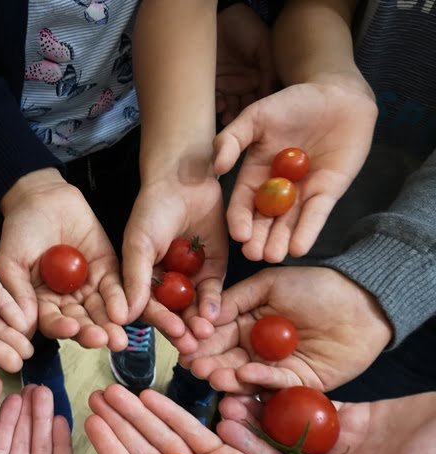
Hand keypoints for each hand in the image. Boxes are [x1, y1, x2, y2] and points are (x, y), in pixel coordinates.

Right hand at [0, 169, 127, 350]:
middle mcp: (65, 301)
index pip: (51, 322)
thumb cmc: (19, 230)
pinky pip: (115, 288)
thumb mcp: (11, 261)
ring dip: (109, 325)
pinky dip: (121, 300)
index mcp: (40, 304)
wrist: (43, 199)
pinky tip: (125, 312)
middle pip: (80, 323)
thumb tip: (23, 326)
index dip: (60, 328)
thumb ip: (17, 291)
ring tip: (118, 338)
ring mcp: (87, 286)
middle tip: (103, 340)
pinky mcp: (106, 270)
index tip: (70, 330)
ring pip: (100, 311)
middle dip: (91, 333)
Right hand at [122, 176, 226, 351]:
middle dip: (180, 330)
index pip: (147, 307)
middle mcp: (163, 283)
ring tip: (204, 334)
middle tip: (190, 345)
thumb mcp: (139, 243)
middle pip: (172, 313)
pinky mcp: (212, 269)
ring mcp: (189, 278)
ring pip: (192, 307)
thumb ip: (134, 278)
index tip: (169, 333)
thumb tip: (123, 317)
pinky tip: (214, 314)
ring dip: (197, 322)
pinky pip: (212, 291)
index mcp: (140, 279)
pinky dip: (213, 304)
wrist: (186, 179)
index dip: (158, 321)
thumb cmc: (153, 209)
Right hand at [181, 267, 391, 393]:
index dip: (199, 341)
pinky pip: (277, 383)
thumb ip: (236, 298)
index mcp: (245, 325)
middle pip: (226, 360)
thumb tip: (204, 315)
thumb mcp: (269, 284)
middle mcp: (256, 350)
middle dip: (209, 364)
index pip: (216, 336)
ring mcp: (276, 369)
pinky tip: (245, 372)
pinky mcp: (300, 383)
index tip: (185, 346)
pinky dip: (260, 379)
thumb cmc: (315, 285)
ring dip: (228, 377)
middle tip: (195, 367)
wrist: (362, 300)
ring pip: (246, 377)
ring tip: (214, 375)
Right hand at [214, 74, 377, 261]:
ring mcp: (302, 193)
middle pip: (265, 220)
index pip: (243, 203)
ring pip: (289, 223)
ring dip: (280, 241)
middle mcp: (276, 190)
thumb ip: (232, 139)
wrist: (338, 95)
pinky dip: (308, 230)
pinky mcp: (328, 192)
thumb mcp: (256, 117)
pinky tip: (299, 247)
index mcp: (255, 175)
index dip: (240, 220)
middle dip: (259, 239)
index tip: (239, 234)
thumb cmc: (294, 102)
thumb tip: (217, 166)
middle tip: (254, 255)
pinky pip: (316, 214)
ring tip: (273, 256)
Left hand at [215, 2, 273, 124]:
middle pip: (244, 107)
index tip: (259, 120)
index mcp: (259, 78)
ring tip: (228, 118)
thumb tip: (269, 94)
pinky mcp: (213, 83)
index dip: (260, 111)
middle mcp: (244, 85)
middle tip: (240, 123)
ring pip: (229, 106)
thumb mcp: (263, 47)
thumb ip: (268, 70)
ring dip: (229, 114)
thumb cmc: (248, 29)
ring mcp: (228, 85)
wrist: (223, 18)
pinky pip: (214, 98)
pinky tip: (219, 106)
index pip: (261, 99)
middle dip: (242, 118)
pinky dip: (217, 104)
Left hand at [218, 391, 435, 453]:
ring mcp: (345, 442)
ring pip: (295, 422)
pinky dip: (293, 390)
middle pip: (283, 446)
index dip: (255, 452)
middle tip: (223, 401)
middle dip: (253, 425)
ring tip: (237, 384)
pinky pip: (316, 402)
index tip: (225, 431)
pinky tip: (266, 374)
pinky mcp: (355, 417)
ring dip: (267, 405)